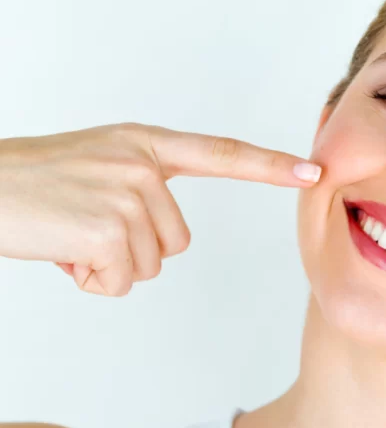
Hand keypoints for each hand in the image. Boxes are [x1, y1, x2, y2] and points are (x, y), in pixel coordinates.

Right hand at [0, 123, 322, 295]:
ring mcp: (128, 195)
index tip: (312, 171)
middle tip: (79, 225)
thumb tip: (164, 240)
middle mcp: (143, 165)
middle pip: (176, 242)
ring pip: (149, 265)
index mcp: (144, 145)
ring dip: (107, 265)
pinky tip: (61, 251)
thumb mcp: (96, 167)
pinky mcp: (109, 229)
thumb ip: (141, 188)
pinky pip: (120, 282)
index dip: (268, 165)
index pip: (220, 154)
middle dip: (129, 249)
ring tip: (66, 233)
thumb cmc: (30, 185)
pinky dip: (89, 281)